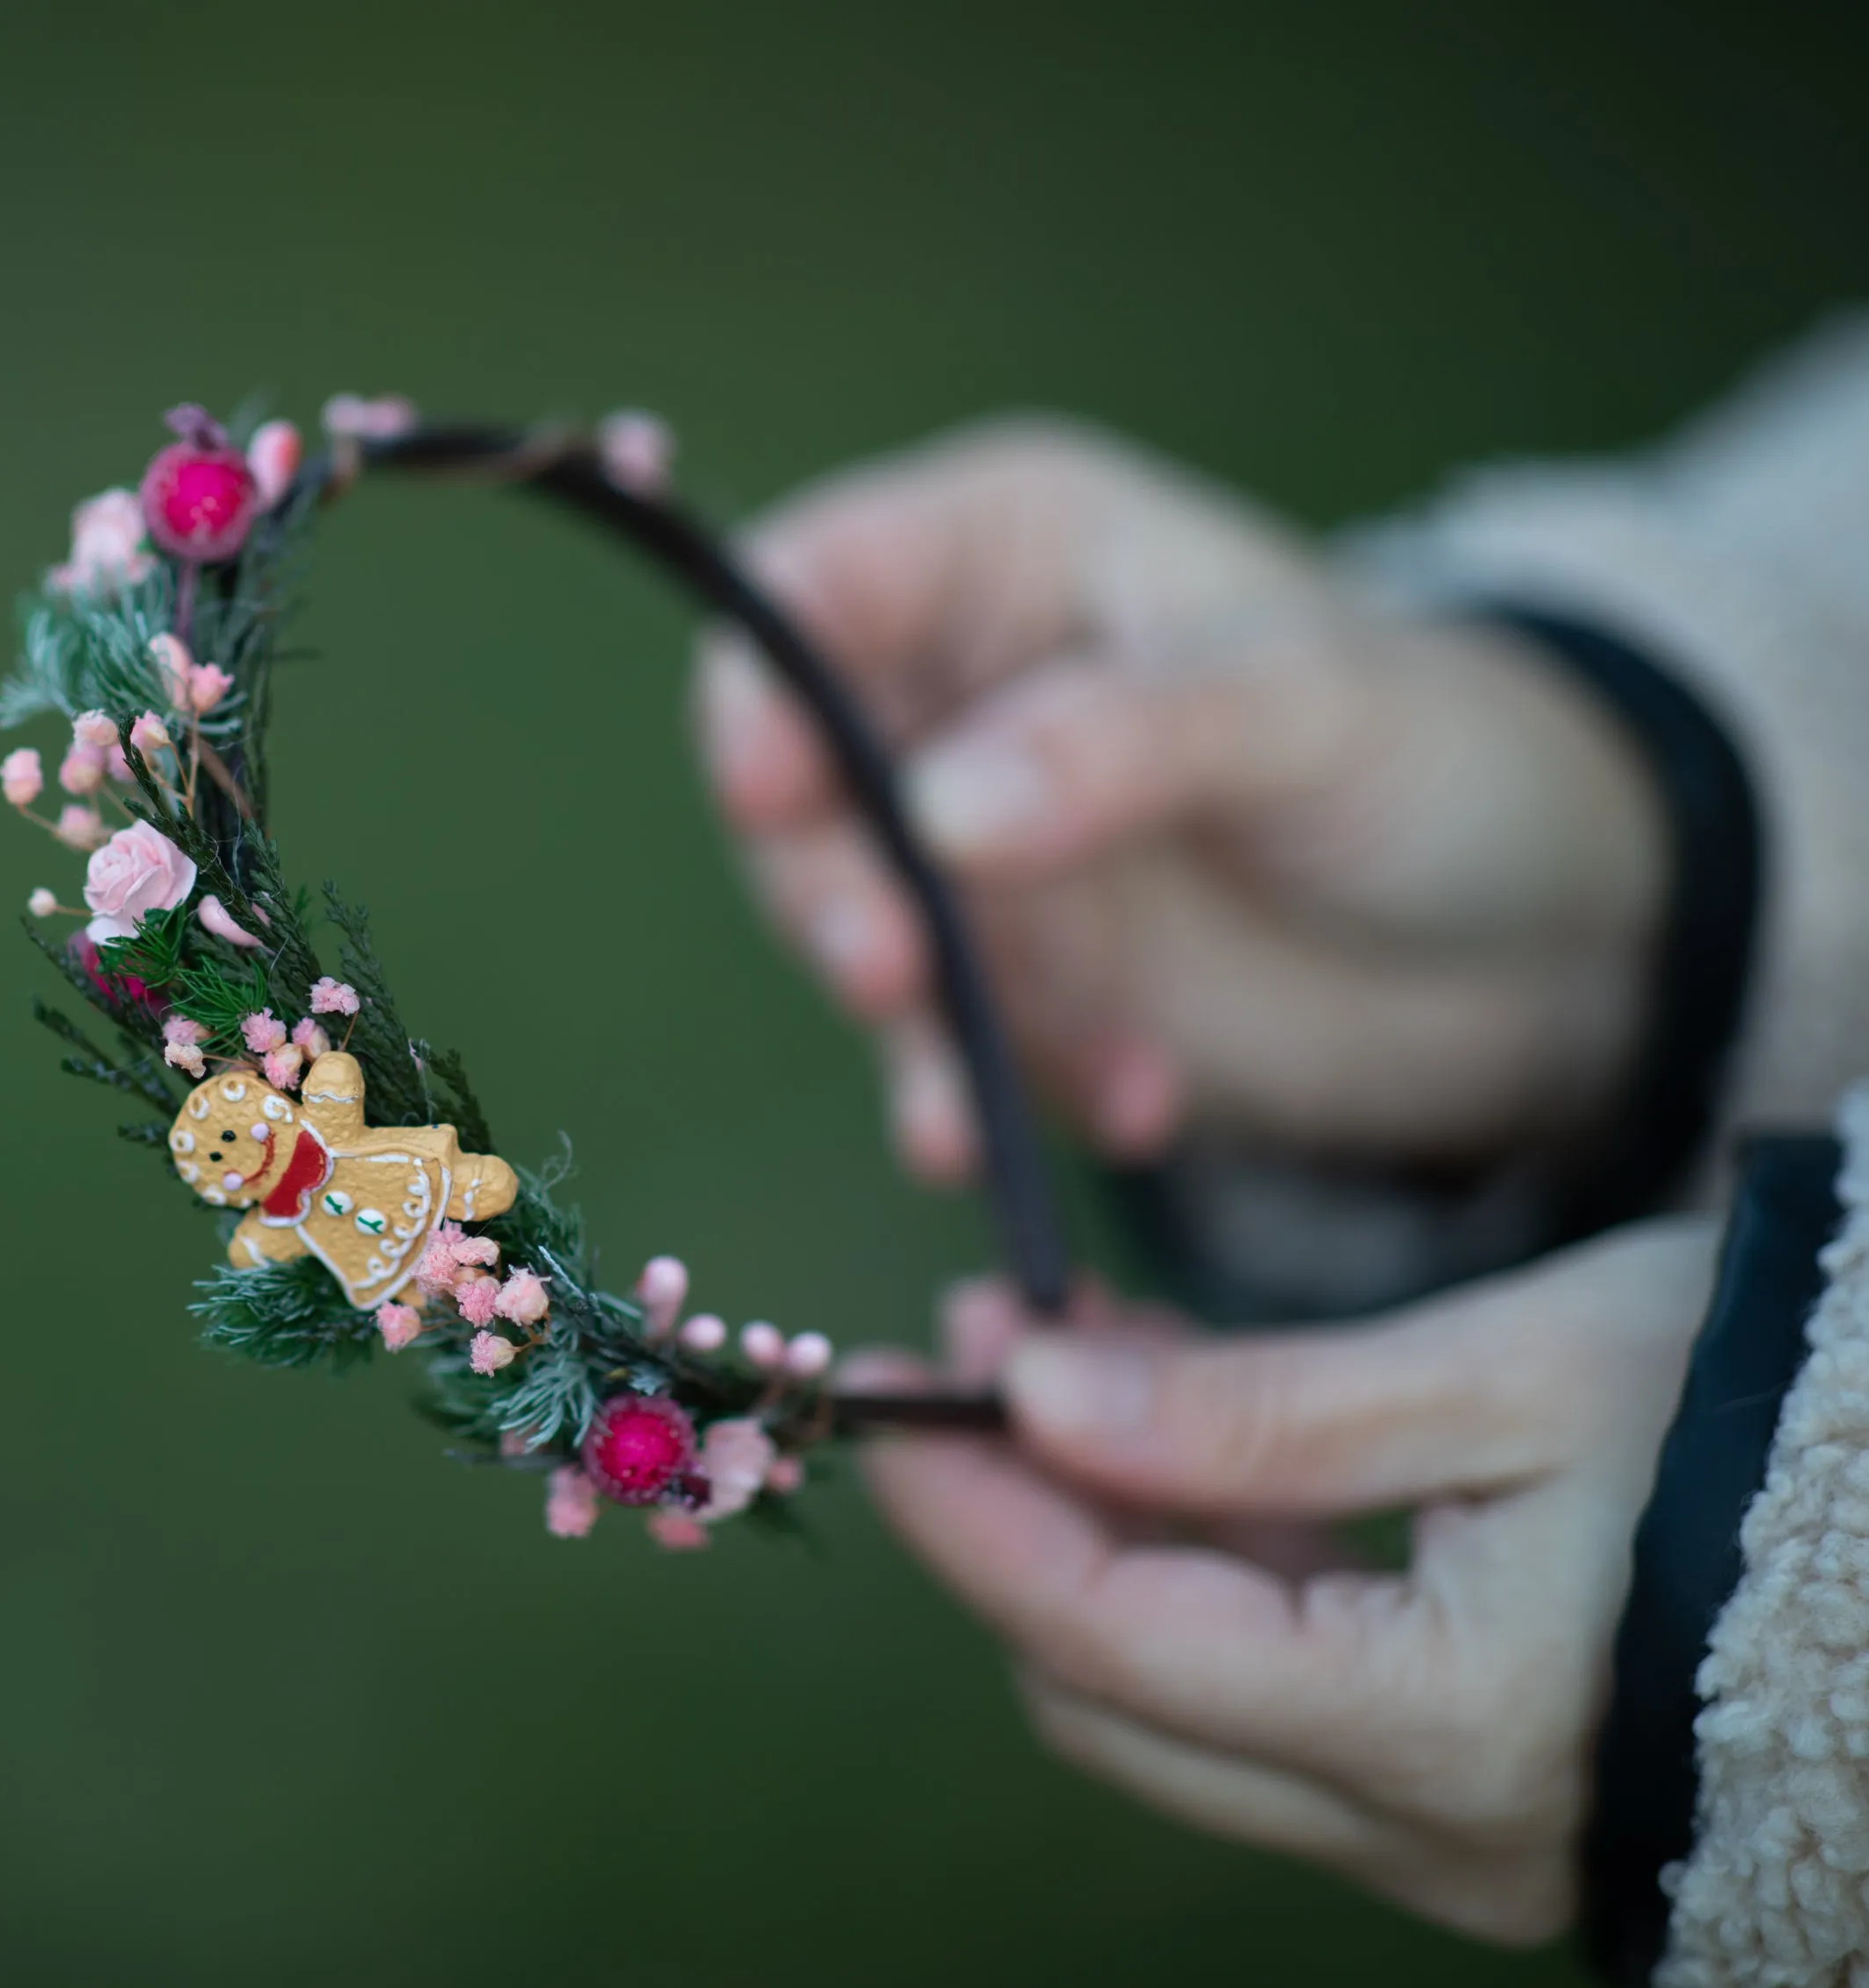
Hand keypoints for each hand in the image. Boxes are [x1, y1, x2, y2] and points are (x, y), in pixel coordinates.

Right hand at [693, 420, 1665, 1182]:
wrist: (1550, 940)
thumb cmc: (1438, 749)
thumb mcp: (1307, 709)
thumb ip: (1123, 742)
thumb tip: (938, 813)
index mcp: (1003, 555)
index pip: (817, 584)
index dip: (761, 679)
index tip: (769, 784)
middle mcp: (954, 698)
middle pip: (798, 782)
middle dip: (824, 886)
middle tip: (887, 971)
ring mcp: (972, 855)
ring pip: (852, 930)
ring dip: (907, 1023)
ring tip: (977, 1108)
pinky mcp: (1008, 988)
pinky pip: (951, 1050)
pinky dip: (1010, 1096)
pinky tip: (1136, 1102)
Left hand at [843, 1224, 1711, 1942]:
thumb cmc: (1771, 1416)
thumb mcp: (1505, 1374)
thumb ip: (1254, 1412)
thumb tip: (1033, 1398)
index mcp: (1443, 1729)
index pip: (1107, 1637)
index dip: (974, 1512)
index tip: (889, 1390)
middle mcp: (1434, 1830)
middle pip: (1118, 1695)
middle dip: (1027, 1520)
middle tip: (988, 1344)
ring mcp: (1454, 1839)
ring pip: (1185, 1701)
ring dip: (1108, 1533)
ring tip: (1076, 1350)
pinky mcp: (1471, 1800)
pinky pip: (1279, 1698)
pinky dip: (1208, 1568)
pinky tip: (1182, 1426)